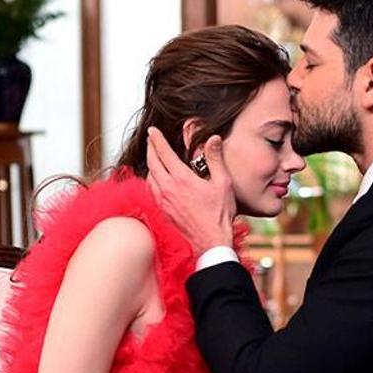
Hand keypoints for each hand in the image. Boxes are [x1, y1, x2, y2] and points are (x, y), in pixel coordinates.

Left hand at [146, 127, 235, 254]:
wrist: (211, 242)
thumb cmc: (219, 215)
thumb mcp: (222, 183)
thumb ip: (215, 159)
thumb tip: (212, 138)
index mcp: (181, 179)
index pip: (164, 153)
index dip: (157, 139)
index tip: (152, 130)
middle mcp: (168, 189)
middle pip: (152, 163)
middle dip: (151, 149)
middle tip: (151, 140)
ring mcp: (163, 202)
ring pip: (149, 177)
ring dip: (150, 165)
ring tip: (154, 159)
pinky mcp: (163, 212)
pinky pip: (151, 191)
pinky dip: (151, 181)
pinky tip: (156, 182)